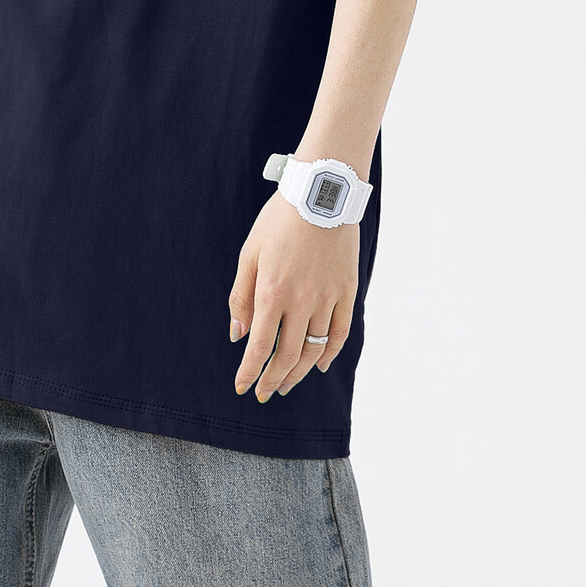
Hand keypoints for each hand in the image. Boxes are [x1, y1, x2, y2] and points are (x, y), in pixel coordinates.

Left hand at [229, 192, 359, 400]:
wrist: (321, 194)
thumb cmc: (280, 220)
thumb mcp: (250, 253)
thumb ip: (242, 296)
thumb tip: (238, 334)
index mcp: (272, 292)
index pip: (260, 347)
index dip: (250, 372)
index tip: (243, 387)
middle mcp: (301, 302)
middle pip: (287, 356)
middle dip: (273, 379)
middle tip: (265, 392)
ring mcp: (328, 299)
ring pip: (313, 350)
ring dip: (298, 372)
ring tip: (286, 383)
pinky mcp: (347, 292)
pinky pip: (340, 334)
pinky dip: (329, 354)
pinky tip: (318, 365)